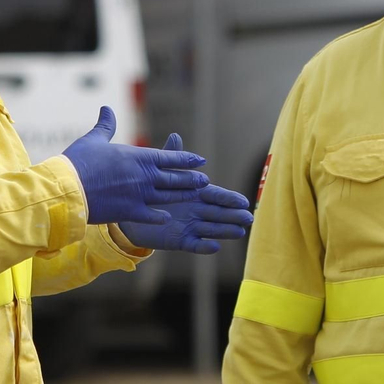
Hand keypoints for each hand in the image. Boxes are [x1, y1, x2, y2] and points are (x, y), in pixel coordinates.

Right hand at [60, 107, 209, 225]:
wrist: (67, 188)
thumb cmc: (79, 162)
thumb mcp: (94, 140)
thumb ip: (106, 126)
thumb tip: (106, 108)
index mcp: (138, 157)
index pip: (169, 157)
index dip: (186, 159)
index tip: (200, 160)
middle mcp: (143, 176)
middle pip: (173, 178)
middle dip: (190, 179)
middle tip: (204, 180)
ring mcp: (138, 196)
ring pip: (167, 196)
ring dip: (183, 196)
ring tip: (195, 196)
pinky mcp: (130, 212)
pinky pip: (151, 215)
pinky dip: (161, 216)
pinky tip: (168, 217)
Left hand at [119, 135, 254, 253]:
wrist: (134, 215)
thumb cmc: (153, 191)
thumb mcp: (162, 173)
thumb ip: (172, 159)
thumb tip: (175, 136)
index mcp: (196, 194)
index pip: (216, 196)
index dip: (230, 199)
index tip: (244, 201)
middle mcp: (197, 211)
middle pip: (219, 214)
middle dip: (234, 216)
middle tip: (249, 218)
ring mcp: (190, 227)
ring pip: (211, 230)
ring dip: (225, 231)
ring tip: (240, 232)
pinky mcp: (180, 241)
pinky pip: (194, 245)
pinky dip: (204, 247)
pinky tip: (214, 247)